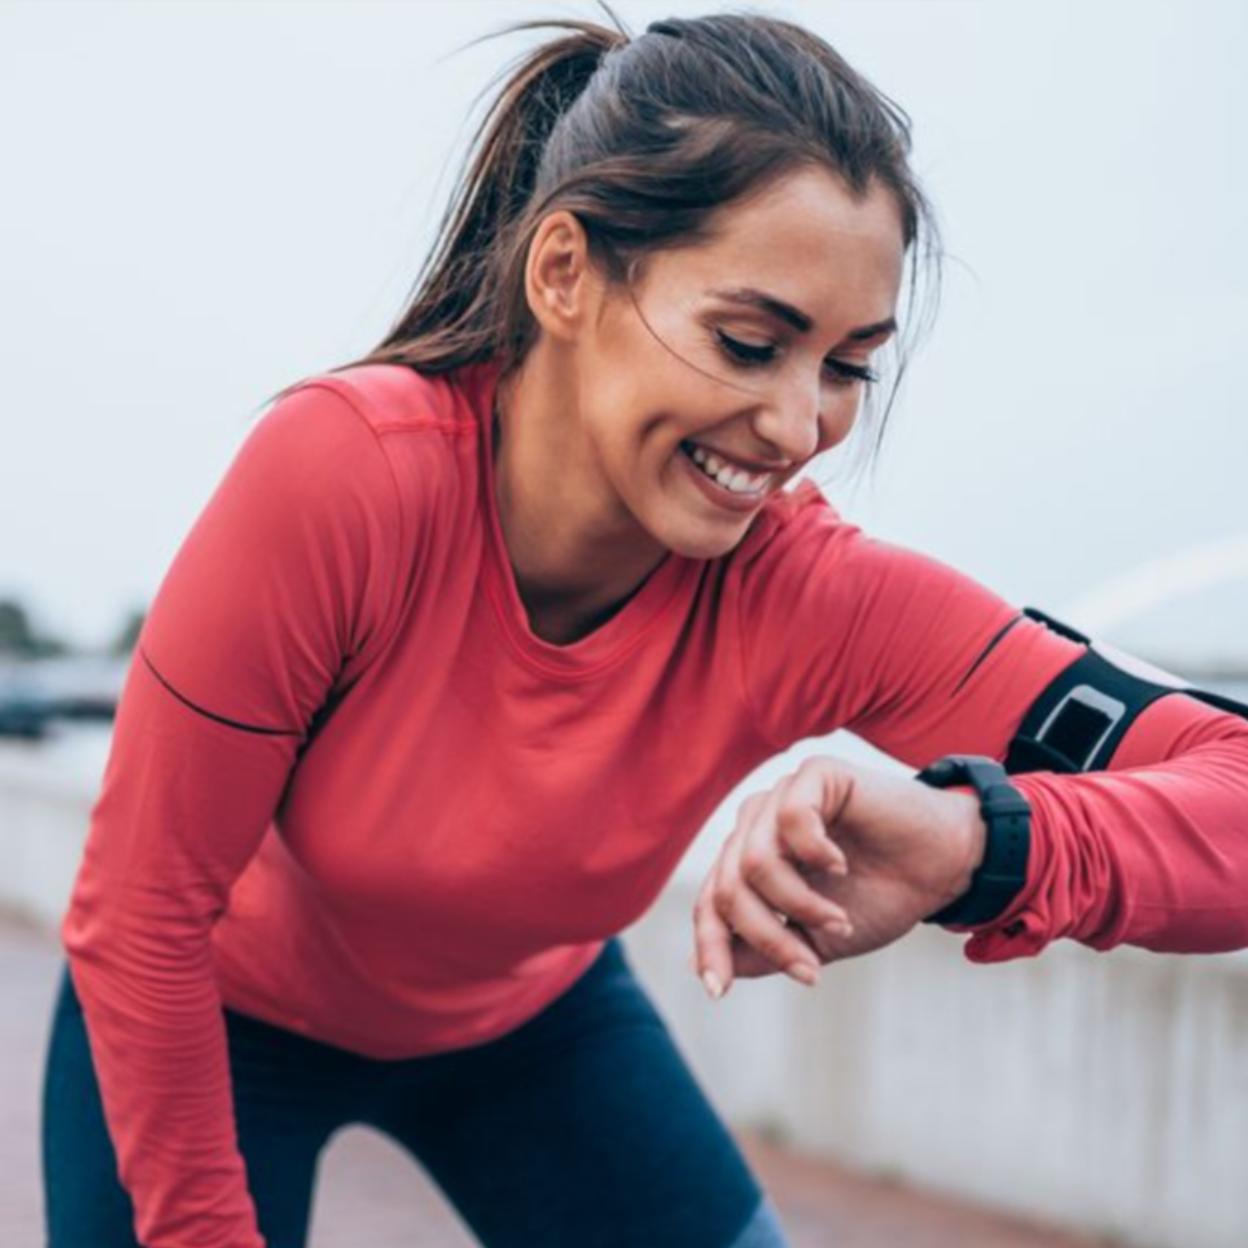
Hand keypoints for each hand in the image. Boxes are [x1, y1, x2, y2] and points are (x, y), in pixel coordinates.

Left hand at [691, 755, 985, 997]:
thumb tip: (703, 968)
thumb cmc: (879, 898)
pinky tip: (842, 867)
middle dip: (767, 937)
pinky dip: (816, 853)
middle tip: (811, 969)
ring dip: (799, 905)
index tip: (718, 992)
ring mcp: (781, 797)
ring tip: (841, 922)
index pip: (711, 903)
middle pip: (729, 888)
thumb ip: (763, 950)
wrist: (943, 866)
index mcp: (748, 859)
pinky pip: (792, 818)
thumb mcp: (815, 940)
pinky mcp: (815, 775)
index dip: (711, 948)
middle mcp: (756, 825)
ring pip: (755, 861)